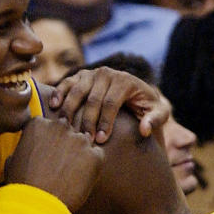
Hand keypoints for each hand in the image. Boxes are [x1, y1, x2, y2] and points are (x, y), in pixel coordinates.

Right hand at [5, 117, 103, 211]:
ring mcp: (79, 140)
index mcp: (38, 124)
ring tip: (70, 174)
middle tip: (60, 165)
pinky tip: (80, 179)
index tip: (46, 156)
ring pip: (84, 142)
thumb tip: (29, 149)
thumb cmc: (22, 185)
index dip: (49, 142)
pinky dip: (92, 166)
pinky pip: (97, 156)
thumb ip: (25, 147)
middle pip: (67, 131)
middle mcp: (60, 126)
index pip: (49, 126)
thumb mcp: (13, 160)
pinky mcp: (94, 156)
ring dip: (80, 154)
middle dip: (65, 145)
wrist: (37, 205)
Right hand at [49, 66, 169, 141]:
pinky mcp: (81, 76)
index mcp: (126, 80)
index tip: (100, 140)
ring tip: (66, 128)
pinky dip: (59, 93)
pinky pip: (67, 83)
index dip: (105, 122)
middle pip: (93, 99)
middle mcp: (108, 73)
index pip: (111, 102)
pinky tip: (53, 107)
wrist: (137, 95)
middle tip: (84, 140)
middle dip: (88, 121)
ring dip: (70, 110)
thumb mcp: (159, 114)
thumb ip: (155, 120)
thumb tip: (144, 129)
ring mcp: (93, 73)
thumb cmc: (148, 107)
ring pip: (77, 91)